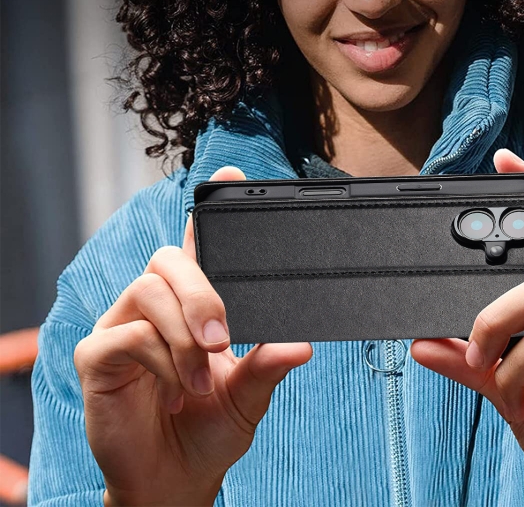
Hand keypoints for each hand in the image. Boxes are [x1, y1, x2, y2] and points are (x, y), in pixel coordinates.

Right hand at [74, 166, 312, 506]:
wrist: (175, 479)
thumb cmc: (211, 427)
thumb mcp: (250, 393)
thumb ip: (270, 364)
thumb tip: (301, 344)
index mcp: (193, 304)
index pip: (197, 244)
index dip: (208, 206)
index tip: (230, 173)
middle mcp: (155, 305)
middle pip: (168, 258)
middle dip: (201, 291)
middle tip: (223, 337)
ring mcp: (122, 325)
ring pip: (148, 291)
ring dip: (184, 333)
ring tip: (203, 375)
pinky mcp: (98, 355)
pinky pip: (128, 335)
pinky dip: (162, 360)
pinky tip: (177, 389)